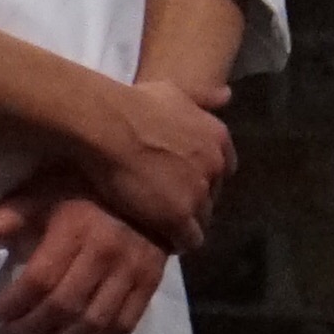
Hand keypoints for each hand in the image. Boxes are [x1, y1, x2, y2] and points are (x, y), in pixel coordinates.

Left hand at [0, 186, 176, 333]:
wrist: (149, 184)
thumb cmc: (85, 189)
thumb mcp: (43, 192)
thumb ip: (8, 216)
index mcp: (76, 227)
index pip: (40, 280)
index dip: (14, 305)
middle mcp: (107, 251)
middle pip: (64, 306)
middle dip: (32, 327)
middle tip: (14, 330)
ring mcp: (133, 270)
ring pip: (94, 322)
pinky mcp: (151, 283)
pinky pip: (124, 324)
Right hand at [77, 76, 237, 253]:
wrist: (107, 126)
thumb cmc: (134, 103)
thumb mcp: (176, 91)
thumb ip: (203, 97)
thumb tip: (226, 95)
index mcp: (218, 138)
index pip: (223, 169)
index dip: (201, 177)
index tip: (180, 181)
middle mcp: (215, 166)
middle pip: (212, 195)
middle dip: (192, 200)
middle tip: (165, 203)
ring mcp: (199, 193)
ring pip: (202, 220)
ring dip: (184, 222)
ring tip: (160, 224)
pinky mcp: (178, 217)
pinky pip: (188, 240)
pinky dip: (176, 242)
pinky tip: (159, 239)